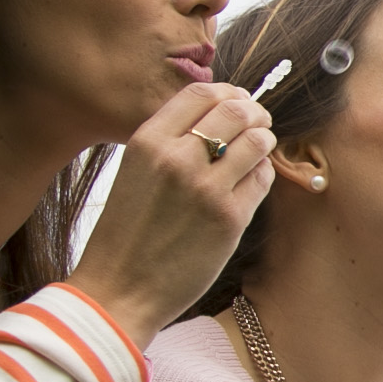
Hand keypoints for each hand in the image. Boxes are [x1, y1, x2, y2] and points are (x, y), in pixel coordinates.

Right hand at [71, 84, 276, 342]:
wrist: (118, 290)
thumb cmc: (126, 233)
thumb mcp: (135, 171)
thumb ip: (171, 142)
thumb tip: (221, 113)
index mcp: (148, 142)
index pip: (201, 92)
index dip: (228, 92)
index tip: (238, 101)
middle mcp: (177, 157)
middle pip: (236, 109)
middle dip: (254, 113)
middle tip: (258, 123)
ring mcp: (206, 188)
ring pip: (257, 141)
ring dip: (263, 141)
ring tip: (257, 151)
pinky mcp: (230, 218)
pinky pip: (262, 178)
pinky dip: (262, 174)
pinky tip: (250, 182)